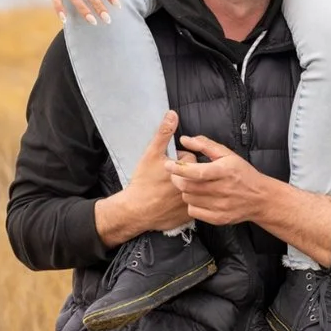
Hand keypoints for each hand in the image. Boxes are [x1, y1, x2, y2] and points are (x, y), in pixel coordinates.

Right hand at [112, 112, 191, 234]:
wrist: (135, 209)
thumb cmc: (143, 181)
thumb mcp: (151, 153)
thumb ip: (163, 133)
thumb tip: (172, 114)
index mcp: (186, 170)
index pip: (190, 159)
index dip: (178, 161)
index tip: (166, 166)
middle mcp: (193, 186)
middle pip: (194, 175)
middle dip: (185, 174)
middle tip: (167, 178)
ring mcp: (191, 202)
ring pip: (194, 190)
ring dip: (186, 188)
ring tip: (168, 190)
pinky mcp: (187, 216)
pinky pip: (191, 206)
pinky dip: (182, 204)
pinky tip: (170, 203)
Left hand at [168, 133, 271, 225]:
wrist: (259, 198)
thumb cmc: (242, 173)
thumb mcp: (227, 154)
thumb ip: (205, 145)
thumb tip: (185, 140)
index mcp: (224, 171)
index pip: (197, 172)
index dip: (179, 168)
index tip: (168, 164)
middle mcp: (222, 190)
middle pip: (188, 186)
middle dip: (178, 179)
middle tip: (177, 174)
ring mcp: (220, 206)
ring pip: (188, 199)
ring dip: (185, 191)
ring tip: (192, 185)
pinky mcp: (218, 218)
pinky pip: (194, 212)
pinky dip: (192, 204)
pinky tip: (198, 197)